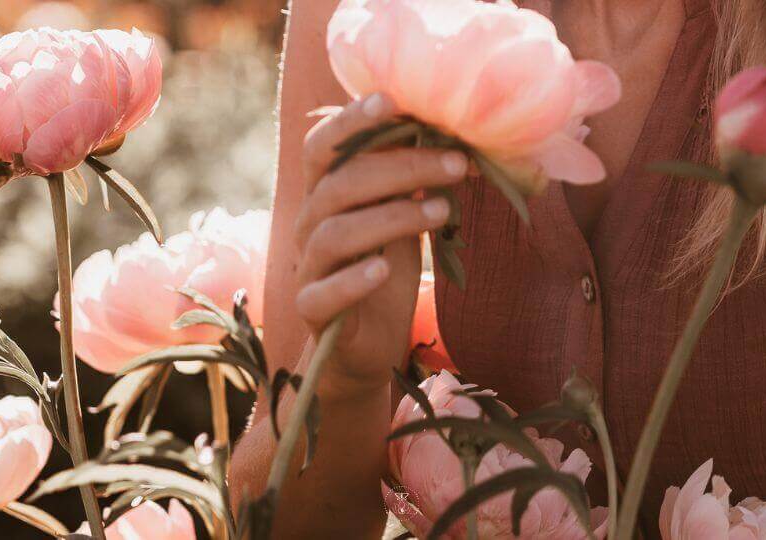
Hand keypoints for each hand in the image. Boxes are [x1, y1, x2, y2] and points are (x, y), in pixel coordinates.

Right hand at [294, 93, 466, 398]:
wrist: (369, 345)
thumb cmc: (385, 269)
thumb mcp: (402, 217)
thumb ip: (412, 181)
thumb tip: (456, 136)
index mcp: (326, 193)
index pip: (322, 146)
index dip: (350, 121)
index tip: (392, 101)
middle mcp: (309, 224)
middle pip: (341, 183)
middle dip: (402, 167)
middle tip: (458, 162)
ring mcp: (308, 267)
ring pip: (336, 233)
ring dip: (393, 216)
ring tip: (443, 211)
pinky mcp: (313, 310)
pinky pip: (323, 293)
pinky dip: (354, 279)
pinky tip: (385, 269)